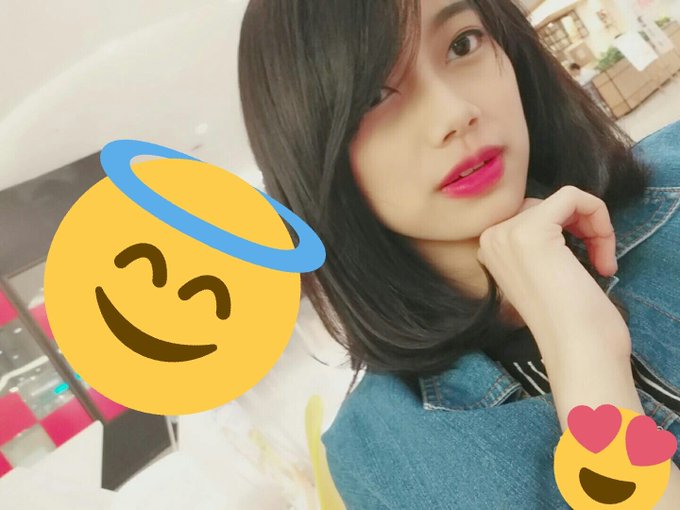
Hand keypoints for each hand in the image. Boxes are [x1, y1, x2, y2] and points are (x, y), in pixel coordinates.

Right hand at [476, 185, 629, 353]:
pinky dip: (598, 215)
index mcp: (488, 250)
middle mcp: (490, 239)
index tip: (586, 262)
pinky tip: (604, 254)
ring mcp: (508, 234)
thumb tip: (559, 215)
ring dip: (592, 226)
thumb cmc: (569, 322)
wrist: (578, 350)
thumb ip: (534, 245)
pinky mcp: (533, 230)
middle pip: (544, 205)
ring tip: (603, 261)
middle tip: (598, 262)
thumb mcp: (540, 273)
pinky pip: (572, 195)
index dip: (566, 231)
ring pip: (560, 200)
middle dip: (580, 227)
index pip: (531, 215)